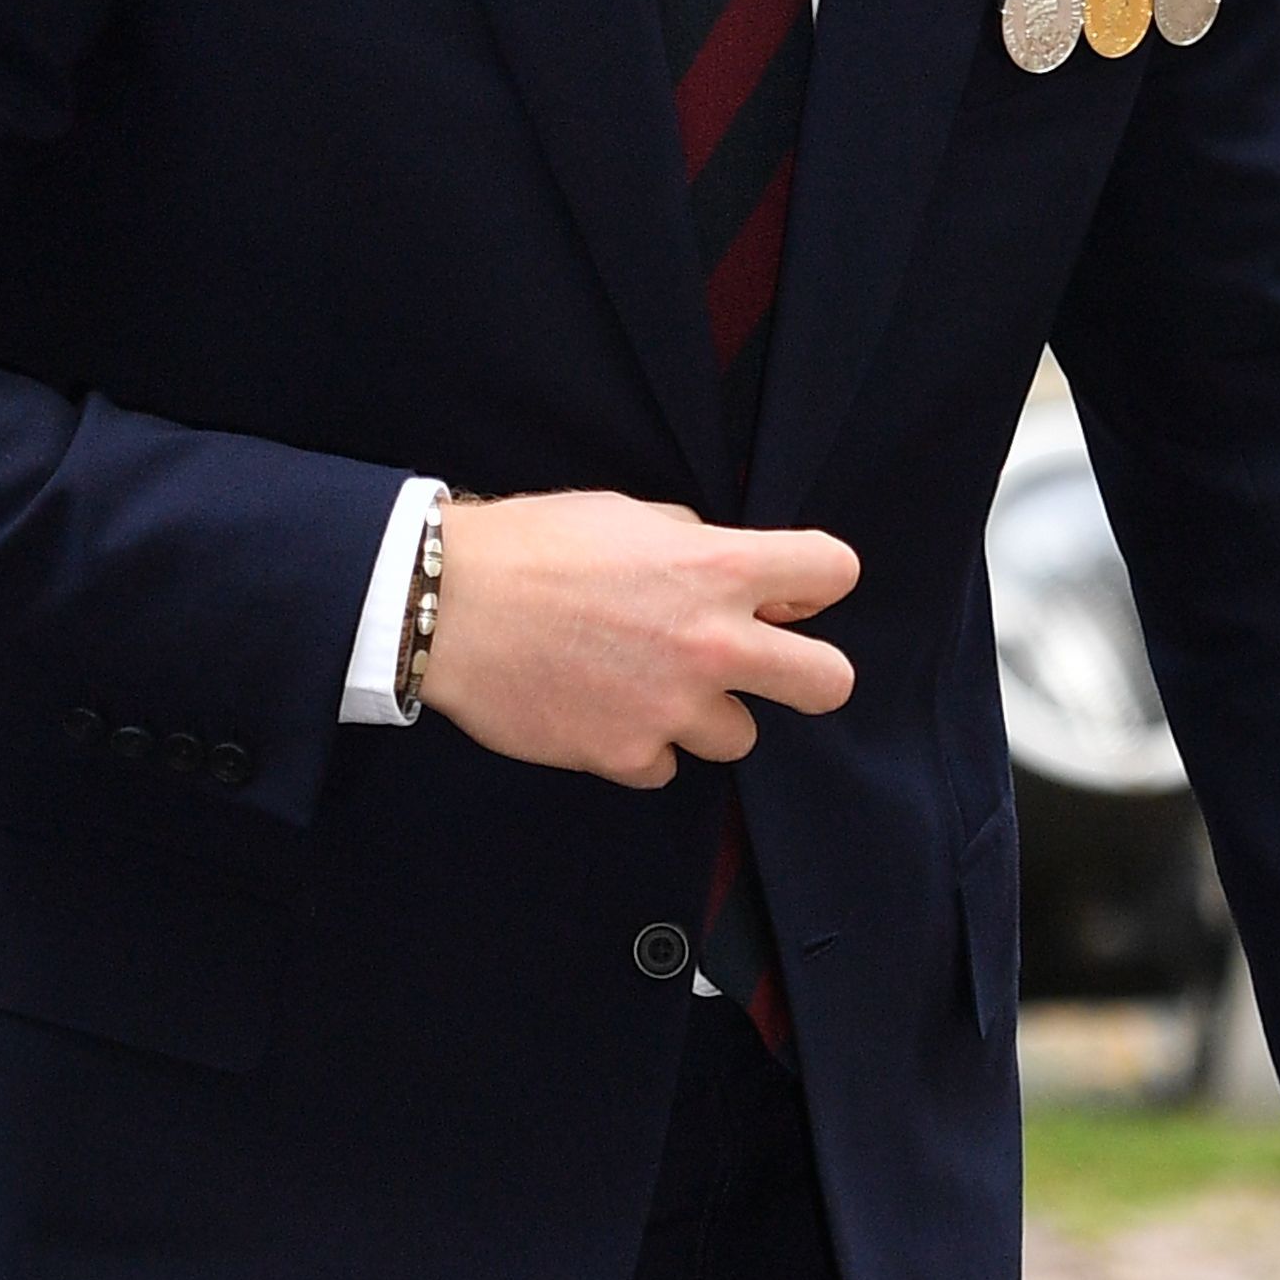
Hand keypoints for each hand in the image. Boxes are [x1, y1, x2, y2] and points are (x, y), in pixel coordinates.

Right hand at [418, 491, 855, 785]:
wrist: (445, 606)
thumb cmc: (530, 547)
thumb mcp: (625, 514)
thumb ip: (695, 544)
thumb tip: (737, 575)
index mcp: (717, 568)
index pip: (834, 570)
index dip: (816, 582)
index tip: (789, 593)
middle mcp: (711, 643)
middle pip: (829, 682)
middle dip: (808, 673)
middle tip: (764, 666)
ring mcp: (672, 708)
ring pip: (739, 736)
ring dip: (703, 714)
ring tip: (644, 685)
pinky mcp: (626, 755)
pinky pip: (664, 764)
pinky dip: (640, 744)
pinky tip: (599, 709)